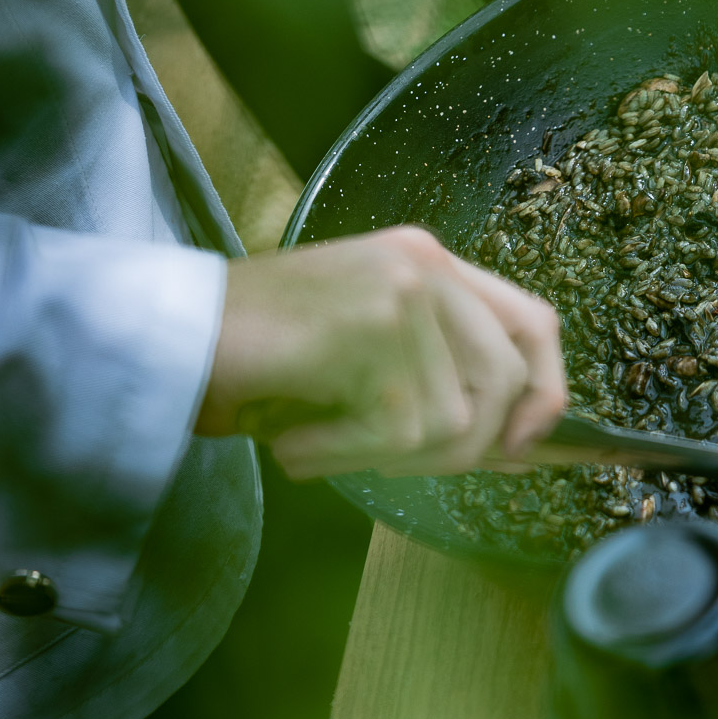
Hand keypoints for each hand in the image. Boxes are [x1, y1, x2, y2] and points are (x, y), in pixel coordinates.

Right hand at [195, 227, 566, 480]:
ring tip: (322, 438)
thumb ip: (441, 384)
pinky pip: (398, 431)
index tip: (520, 448)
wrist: (171, 334)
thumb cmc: (259, 357)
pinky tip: (297, 442)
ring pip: (452, 420)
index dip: (546, 392)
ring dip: (386, 455)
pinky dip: (345, 456)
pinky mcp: (371, 327)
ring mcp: (400, 291)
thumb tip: (518, 450)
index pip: (534, 322)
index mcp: (430, 262)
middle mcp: (425, 265)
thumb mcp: (367, 359)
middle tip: (385, 456)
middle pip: (505, 381)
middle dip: (459, 448)